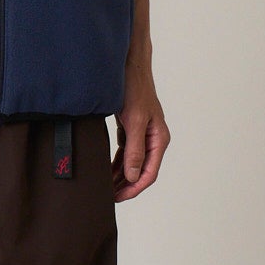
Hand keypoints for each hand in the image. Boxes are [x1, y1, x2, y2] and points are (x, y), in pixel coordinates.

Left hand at [112, 69, 169, 200]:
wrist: (129, 66)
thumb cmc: (134, 89)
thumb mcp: (134, 120)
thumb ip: (134, 150)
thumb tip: (133, 176)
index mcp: (158, 139)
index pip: (149, 174)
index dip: (133, 188)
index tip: (117, 198)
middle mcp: (153, 139)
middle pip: (141, 171)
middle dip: (125, 186)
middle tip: (108, 197)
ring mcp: (143, 134)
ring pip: (132, 163)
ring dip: (120, 176)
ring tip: (105, 188)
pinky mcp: (132, 129)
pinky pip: (125, 152)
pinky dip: (117, 163)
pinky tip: (107, 171)